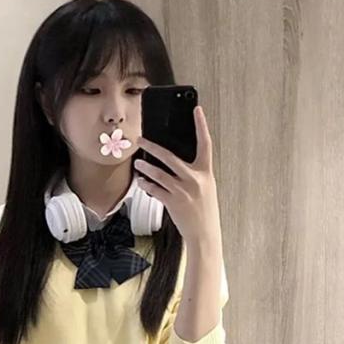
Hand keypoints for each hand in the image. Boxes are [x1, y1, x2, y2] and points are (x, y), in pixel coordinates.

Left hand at [133, 105, 221, 245]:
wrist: (204, 233)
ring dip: (145, 167)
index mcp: (206, 172)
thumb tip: (175, 162)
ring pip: (158, 173)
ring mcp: (183, 190)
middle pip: (170, 156)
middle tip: (141, 140)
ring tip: (137, 163)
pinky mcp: (172, 202)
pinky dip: (147, 185)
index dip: (201, 125)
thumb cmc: (204, 210)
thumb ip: (194, 174)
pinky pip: (155, 189)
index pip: (205, 143)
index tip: (196, 109)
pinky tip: (141, 182)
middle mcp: (195, 179)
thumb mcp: (205, 188)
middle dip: (152, 147)